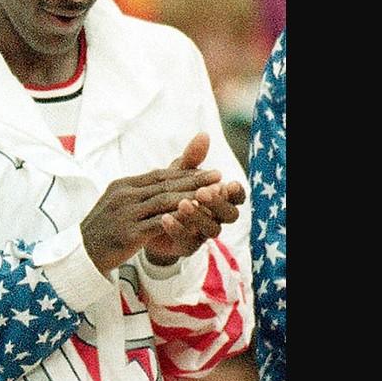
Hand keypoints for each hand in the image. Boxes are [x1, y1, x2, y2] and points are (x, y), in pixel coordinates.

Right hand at [80, 138, 226, 273]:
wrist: (82, 253)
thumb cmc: (105, 229)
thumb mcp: (120, 204)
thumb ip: (142, 192)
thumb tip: (166, 183)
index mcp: (122, 186)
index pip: (159, 175)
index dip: (186, 172)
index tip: (209, 170)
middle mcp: (124, 196)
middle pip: (164, 185)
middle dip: (194, 180)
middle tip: (219, 176)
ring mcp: (125, 214)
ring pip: (164, 202)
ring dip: (191, 197)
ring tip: (212, 195)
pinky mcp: (128, 234)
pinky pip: (158, 224)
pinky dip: (178, 219)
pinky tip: (195, 219)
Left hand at [139, 134, 245, 264]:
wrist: (144, 219)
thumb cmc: (168, 192)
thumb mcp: (178, 173)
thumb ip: (191, 158)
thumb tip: (203, 134)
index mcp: (219, 199)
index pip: (237, 197)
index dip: (236, 192)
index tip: (229, 183)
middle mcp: (215, 218)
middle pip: (230, 215)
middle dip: (218, 203)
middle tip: (203, 191)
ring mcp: (202, 234)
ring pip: (211, 229)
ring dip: (198, 215)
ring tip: (182, 203)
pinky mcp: (186, 246)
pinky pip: (187, 241)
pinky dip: (177, 228)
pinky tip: (164, 218)